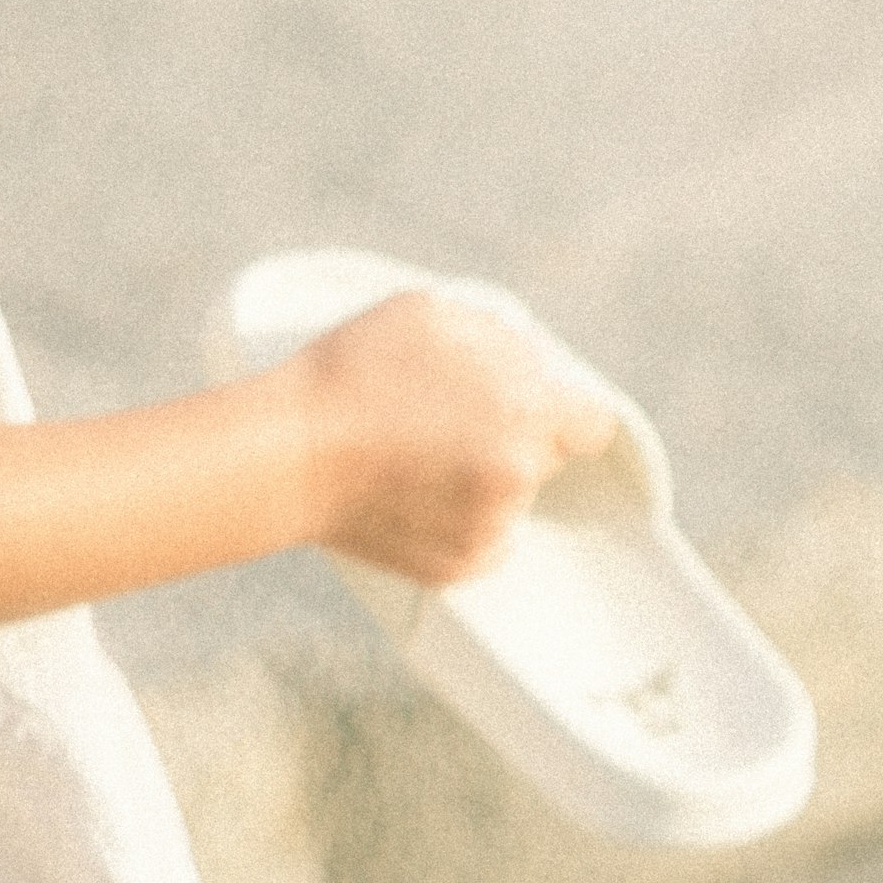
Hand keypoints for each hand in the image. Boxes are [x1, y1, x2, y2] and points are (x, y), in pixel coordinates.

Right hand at [298, 289, 620, 586]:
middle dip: (514, 439)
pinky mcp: (461, 567)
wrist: (288, 454)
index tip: (540, 410)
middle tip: (452, 424)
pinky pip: (483, 540)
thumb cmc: (353, 374)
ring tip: (419, 458)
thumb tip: (536, 362)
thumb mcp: (433, 315)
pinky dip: (458, 522)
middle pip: (546, 459)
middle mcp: (519, 475)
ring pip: (511, 501)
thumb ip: (502, 338)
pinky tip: (411, 495)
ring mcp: (491, 528)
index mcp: (528, 410)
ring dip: (484, 483)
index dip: (565, 412)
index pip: (594, 424)